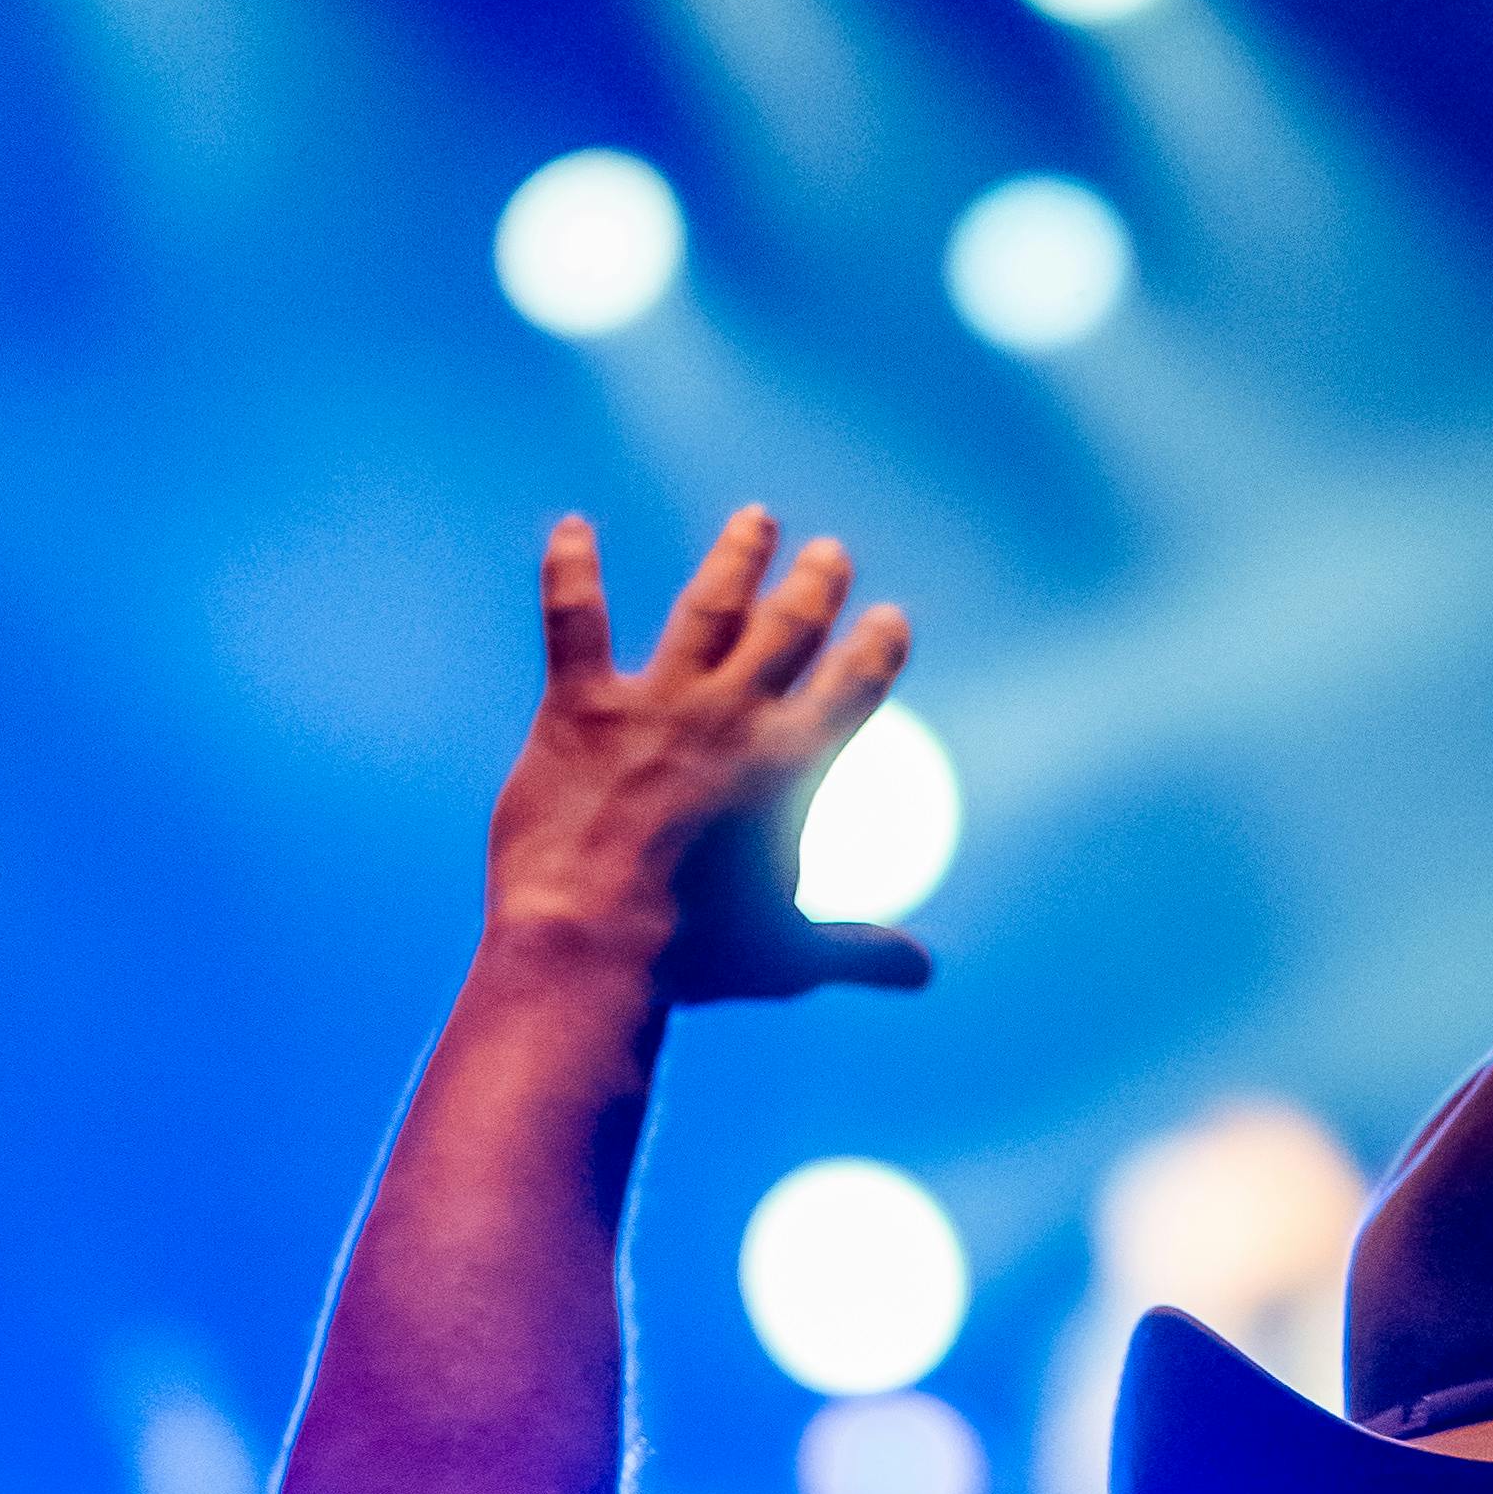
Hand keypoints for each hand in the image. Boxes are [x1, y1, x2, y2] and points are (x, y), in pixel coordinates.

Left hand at [490, 507, 928, 1006]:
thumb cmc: (695, 957)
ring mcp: (656, 704)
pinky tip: (570, 529)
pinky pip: (576, 621)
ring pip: (707, 609)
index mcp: (790, 768)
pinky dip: (572, 571)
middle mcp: (732, 718)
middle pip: (788, 630)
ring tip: (754, 522)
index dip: (875, 649)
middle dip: (813, 587)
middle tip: (829, 553)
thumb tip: (922, 972)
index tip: (888, 620)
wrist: (591, 943)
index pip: (851, 689)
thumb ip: (858, 951)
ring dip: (736, 560)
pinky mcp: (581, 708)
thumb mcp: (790, 958)